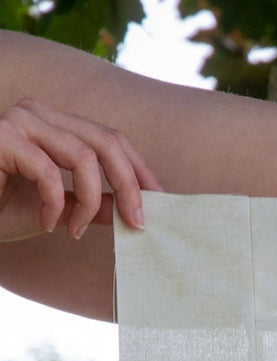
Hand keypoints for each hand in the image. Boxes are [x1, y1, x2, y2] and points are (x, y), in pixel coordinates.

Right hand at [0, 98, 160, 242]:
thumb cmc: (3, 209)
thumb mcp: (62, 210)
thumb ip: (96, 204)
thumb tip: (137, 210)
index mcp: (57, 126)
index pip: (113, 139)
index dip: (141, 171)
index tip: (161, 203)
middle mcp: (39, 115)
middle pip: (108, 142)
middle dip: (130, 186)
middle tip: (137, 223)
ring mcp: (19, 121)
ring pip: (84, 156)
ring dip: (90, 201)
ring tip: (76, 230)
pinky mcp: (1, 137)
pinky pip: (49, 172)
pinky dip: (56, 205)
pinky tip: (48, 224)